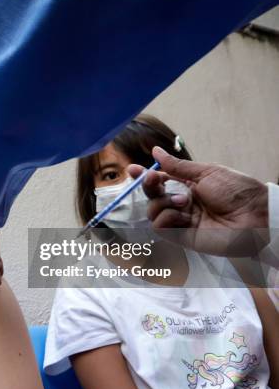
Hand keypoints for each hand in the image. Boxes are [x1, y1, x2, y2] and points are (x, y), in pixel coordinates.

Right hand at [127, 147, 268, 255]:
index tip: (132, 169)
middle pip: (153, 195)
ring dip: (162, 202)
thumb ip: (177, 166)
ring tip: (184, 202)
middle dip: (148, 185)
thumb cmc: (237, 191)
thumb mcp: (206, 172)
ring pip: (153, 211)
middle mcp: (182, 203)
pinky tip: (181, 215)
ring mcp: (181, 221)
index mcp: (189, 186)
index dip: (145, 176)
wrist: (255, 216)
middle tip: (152, 178)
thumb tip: (155, 151)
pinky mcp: (182, 237)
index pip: (161, 181)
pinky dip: (165, 218)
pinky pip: (160, 227)